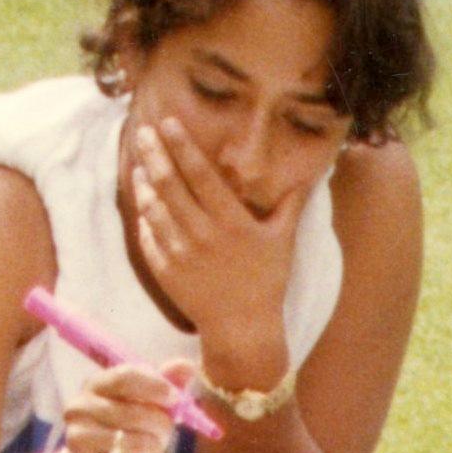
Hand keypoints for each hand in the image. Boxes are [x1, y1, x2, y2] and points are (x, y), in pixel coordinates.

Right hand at [38, 357, 194, 452]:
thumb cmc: (127, 437)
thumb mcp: (147, 409)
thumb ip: (165, 386)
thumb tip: (188, 366)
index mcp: (95, 385)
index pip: (126, 376)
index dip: (155, 386)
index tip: (175, 397)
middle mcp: (80, 407)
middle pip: (139, 413)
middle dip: (161, 427)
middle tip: (159, 435)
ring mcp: (78, 437)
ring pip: (141, 443)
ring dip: (152, 451)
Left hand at [125, 105, 303, 392]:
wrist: (243, 330)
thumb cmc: (267, 282)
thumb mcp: (283, 240)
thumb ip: (292, 204)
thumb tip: (313, 174)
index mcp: (231, 222)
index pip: (200, 174)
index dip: (182, 145)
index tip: (168, 122)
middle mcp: (202, 234)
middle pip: (169, 184)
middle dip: (153, 153)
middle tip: (142, 131)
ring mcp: (179, 253)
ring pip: (152, 207)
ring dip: (143, 181)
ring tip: (139, 161)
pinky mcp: (164, 270)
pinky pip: (147, 235)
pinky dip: (142, 214)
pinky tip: (141, 198)